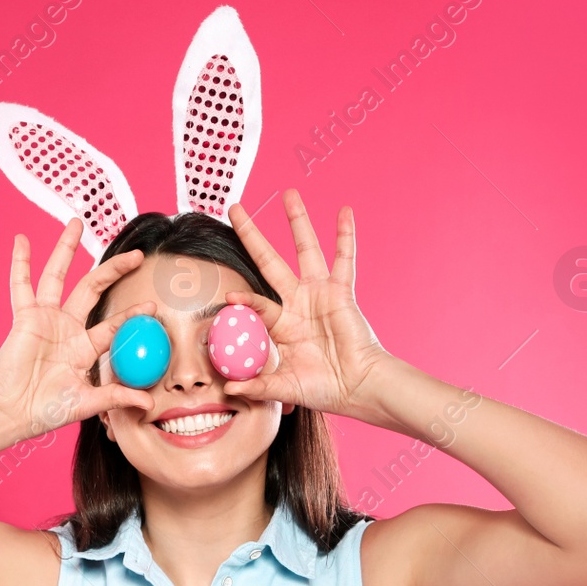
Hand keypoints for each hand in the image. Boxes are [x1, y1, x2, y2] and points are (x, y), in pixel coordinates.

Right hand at [0, 218, 156, 441]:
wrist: (12, 411)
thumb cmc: (45, 410)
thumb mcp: (87, 402)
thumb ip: (116, 397)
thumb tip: (148, 403)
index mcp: (83, 348)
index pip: (114, 324)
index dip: (133, 314)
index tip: (152, 306)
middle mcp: (66, 328)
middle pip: (93, 288)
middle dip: (114, 269)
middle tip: (136, 255)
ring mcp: (45, 319)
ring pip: (58, 276)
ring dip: (66, 249)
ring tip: (76, 223)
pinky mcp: (25, 317)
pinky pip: (21, 285)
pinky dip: (20, 263)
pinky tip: (22, 241)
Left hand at [223, 190, 394, 420]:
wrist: (359, 387)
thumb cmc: (324, 388)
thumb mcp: (286, 387)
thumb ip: (258, 386)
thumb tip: (228, 392)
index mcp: (281, 325)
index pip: (255, 304)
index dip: (242, 300)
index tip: (228, 298)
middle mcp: (297, 303)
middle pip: (269, 261)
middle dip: (252, 235)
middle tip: (235, 208)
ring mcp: (320, 294)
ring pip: (306, 250)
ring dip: (298, 222)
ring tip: (289, 194)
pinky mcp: (342, 292)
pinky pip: (345, 259)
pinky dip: (345, 235)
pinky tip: (344, 211)